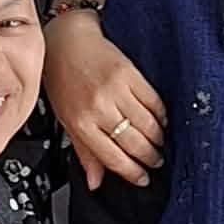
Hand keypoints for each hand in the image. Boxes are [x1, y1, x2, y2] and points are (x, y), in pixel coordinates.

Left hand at [43, 4, 166, 190]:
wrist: (67, 41)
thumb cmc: (62, 79)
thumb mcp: (66, 119)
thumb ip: (84, 152)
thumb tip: (95, 182)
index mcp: (80, 123)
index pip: (113, 157)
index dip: (133, 172)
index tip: (143, 178)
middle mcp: (98, 108)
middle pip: (134, 143)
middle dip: (150, 158)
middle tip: (156, 162)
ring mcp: (115, 90)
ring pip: (148, 125)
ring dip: (158, 139)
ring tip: (160, 144)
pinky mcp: (130, 74)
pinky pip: (154, 102)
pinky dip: (161, 115)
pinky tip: (160, 120)